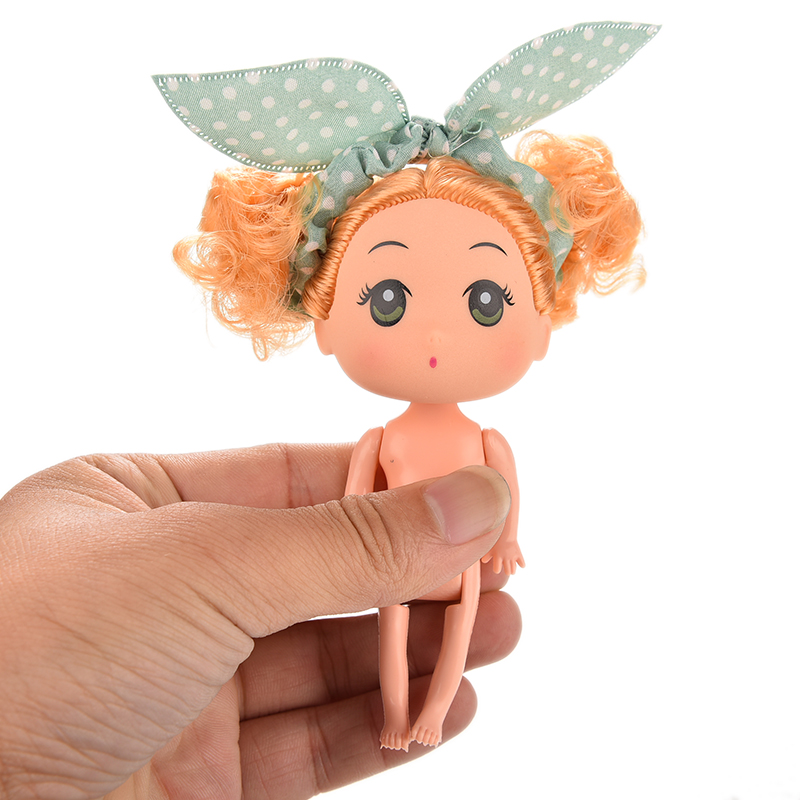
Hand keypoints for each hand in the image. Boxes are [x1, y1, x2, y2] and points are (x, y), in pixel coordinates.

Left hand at [0, 444, 520, 799]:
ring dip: (414, 650)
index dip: (386, 477)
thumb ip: (351, 542)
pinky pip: (310, 743)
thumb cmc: (29, 651)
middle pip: (321, 570)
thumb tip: (472, 499)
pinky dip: (381, 725)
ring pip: (325, 659)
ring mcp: (182, 687)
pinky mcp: (198, 778)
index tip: (466, 480)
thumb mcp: (208, 565)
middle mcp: (164, 591)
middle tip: (499, 566)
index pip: (293, 476)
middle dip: (414, 570)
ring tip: (497, 633)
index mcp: (143, 507)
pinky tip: (442, 708)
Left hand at [481, 540, 525, 574]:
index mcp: (497, 556)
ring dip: (512, 570)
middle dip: (507, 571)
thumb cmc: (496, 541)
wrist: (506, 532)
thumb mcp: (490, 548)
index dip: (496, 570)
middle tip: (506, 566)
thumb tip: (483, 561)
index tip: (497, 567)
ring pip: (514, 571)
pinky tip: (517, 561)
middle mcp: (505, 557)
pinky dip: (521, 564)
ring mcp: (513, 556)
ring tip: (510, 565)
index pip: (497, 570)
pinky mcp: (519, 554)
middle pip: (508, 572)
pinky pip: (522, 565)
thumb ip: (486, 556)